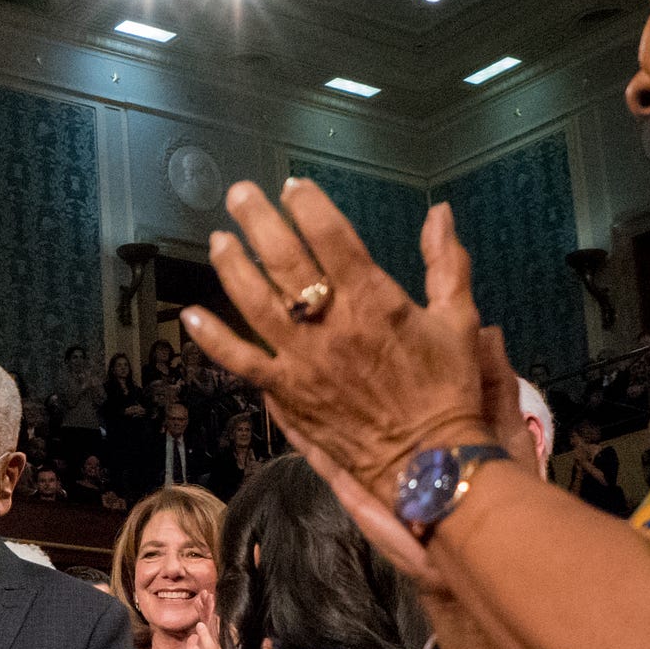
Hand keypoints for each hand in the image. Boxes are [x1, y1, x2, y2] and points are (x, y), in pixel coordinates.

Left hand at [179, 181, 494, 498]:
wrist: (429, 461)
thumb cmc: (447, 390)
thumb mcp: (459, 320)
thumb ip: (446, 262)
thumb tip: (440, 212)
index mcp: (374, 299)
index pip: (332, 237)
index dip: (309, 206)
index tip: (294, 187)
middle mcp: (331, 324)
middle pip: (284, 261)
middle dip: (259, 222)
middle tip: (240, 195)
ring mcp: (303, 360)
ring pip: (255, 302)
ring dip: (232, 267)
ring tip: (219, 240)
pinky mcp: (286, 393)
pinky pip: (241, 361)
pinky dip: (213, 339)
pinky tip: (191, 316)